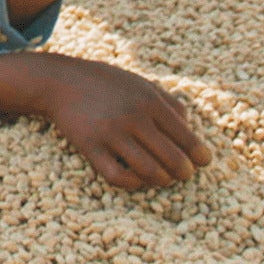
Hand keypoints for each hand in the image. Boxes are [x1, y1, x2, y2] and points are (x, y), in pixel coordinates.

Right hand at [0, 52, 214, 189]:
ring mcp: (110, 133)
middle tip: (185, 174)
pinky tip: (137, 178)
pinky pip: (118, 176)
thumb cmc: (106, 83)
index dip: (200, 155)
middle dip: (184, 172)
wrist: (60, 81)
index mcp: (149, 101)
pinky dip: (133, 183)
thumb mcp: (141, 82)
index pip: (185, 136)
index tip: (203, 162)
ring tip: (164, 178)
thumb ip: (169, 102)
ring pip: (149, 171)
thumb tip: (190, 130)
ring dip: (162, 180)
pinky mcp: (90, 147)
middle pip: (172, 158)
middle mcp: (132, 117)